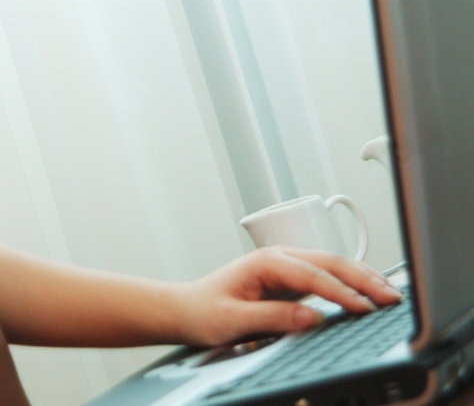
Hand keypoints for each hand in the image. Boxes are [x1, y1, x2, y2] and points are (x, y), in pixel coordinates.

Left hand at [171, 247, 403, 345]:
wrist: (186, 308)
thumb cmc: (203, 312)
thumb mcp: (233, 320)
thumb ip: (273, 318)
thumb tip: (312, 318)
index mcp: (264, 263)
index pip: (313, 275)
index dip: (342, 293)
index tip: (365, 309)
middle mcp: (277, 258)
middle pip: (330, 262)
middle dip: (363, 279)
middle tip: (392, 299)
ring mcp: (285, 266)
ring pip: (333, 265)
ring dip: (363, 278)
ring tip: (391, 294)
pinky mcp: (289, 278)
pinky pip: (327, 277)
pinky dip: (351, 283)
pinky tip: (368, 292)